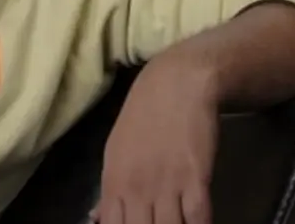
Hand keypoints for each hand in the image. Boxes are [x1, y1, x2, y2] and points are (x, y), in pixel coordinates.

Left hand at [92, 56, 218, 223]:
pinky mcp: (196, 179)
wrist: (176, 83)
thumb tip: (96, 220)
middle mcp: (138, 190)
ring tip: (179, 223)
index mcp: (114, 184)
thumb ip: (109, 191)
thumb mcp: (115, 152)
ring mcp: (167, 185)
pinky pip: (198, 218)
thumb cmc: (143, 117)